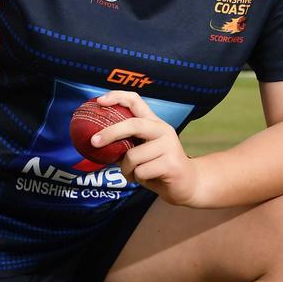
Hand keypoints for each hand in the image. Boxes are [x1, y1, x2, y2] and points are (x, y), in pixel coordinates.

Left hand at [93, 92, 195, 206]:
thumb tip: (98, 141)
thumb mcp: (142, 151)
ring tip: (134, 174)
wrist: (188, 184)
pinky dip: (137, 178)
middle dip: (110, 133)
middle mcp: (163, 130)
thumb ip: (126, 143)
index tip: (99, 101)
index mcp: (154, 123)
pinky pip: (140, 171)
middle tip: (94, 141)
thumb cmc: (158, 167)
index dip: (117, 97)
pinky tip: (146, 179)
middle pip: (133, 124)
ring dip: (126, 169)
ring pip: (133, 156)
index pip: (136, 101)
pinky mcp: (171, 164)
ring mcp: (169, 146)